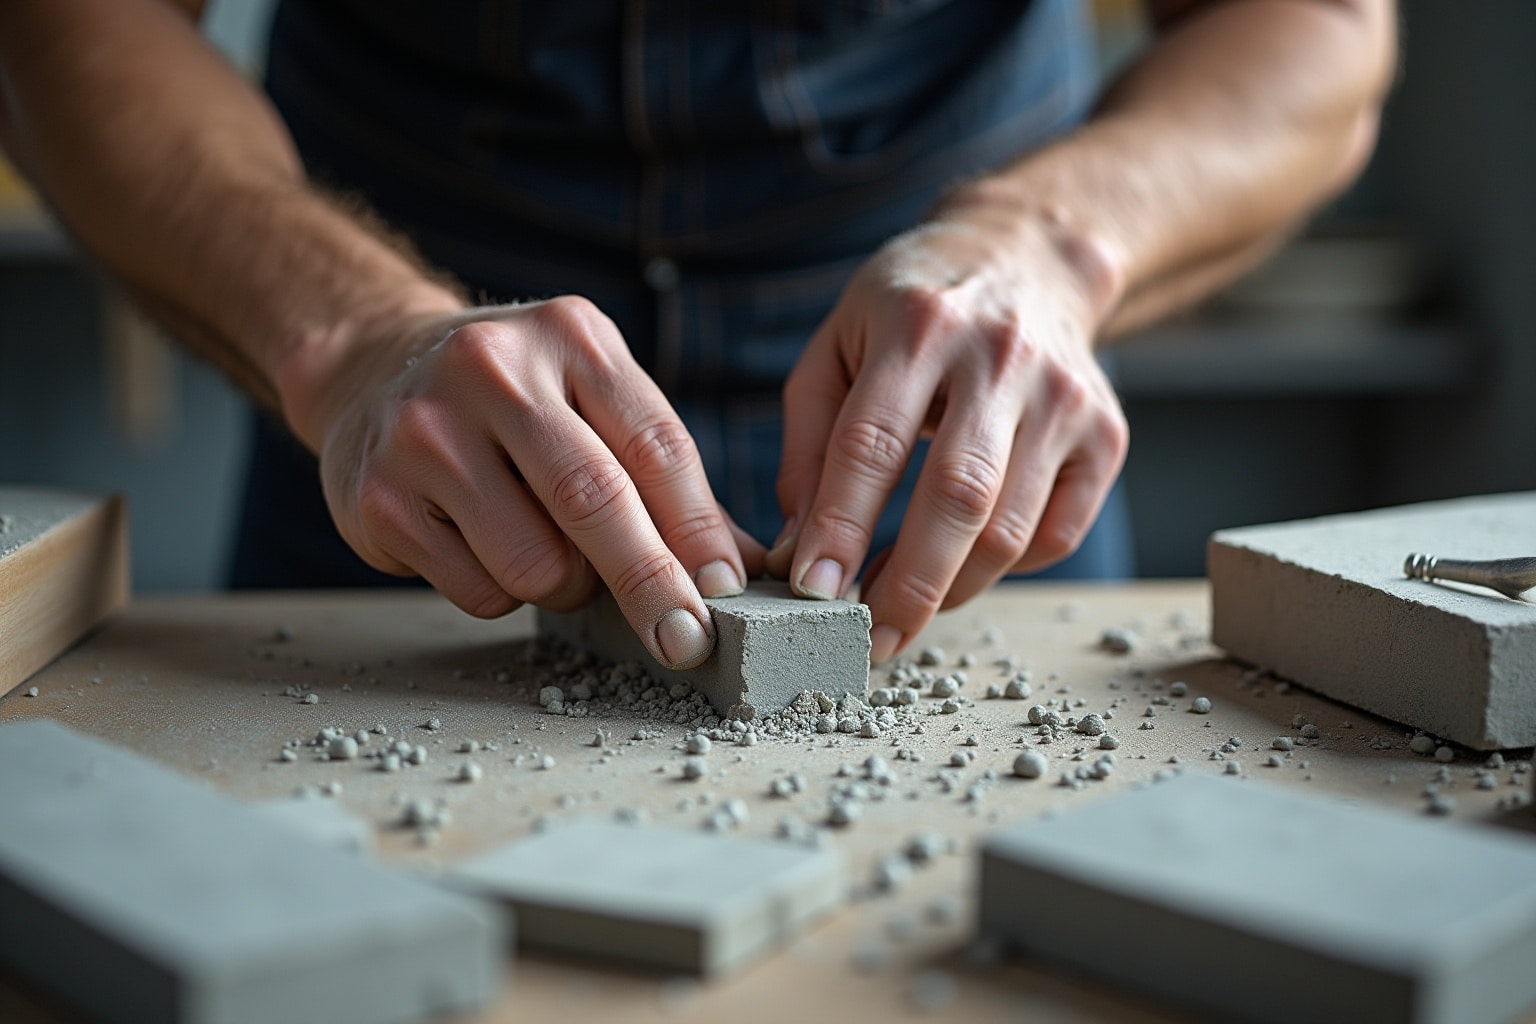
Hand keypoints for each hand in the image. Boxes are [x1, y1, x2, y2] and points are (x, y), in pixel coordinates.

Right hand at [278, 297, 763, 668]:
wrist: (374, 370)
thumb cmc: (516, 403)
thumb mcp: (595, 403)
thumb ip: (668, 479)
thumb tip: (752, 567)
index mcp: (572, 337)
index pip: (656, 445)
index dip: (699, 530)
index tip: (728, 591)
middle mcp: (494, 370)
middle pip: (596, 500)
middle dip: (652, 583)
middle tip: (686, 641)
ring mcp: (428, 431)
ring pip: (537, 563)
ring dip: (565, 586)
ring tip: (549, 549)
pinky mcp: (381, 497)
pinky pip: (480, 590)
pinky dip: (503, 593)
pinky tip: (484, 546)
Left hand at [766, 209, 1127, 663]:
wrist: (1030, 257)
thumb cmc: (913, 310)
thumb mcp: (838, 345)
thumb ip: (808, 441)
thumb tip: (797, 548)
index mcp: (918, 324)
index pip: (872, 443)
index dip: (840, 526)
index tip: (811, 589)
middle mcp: (1000, 357)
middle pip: (956, 497)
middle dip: (906, 586)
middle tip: (863, 642)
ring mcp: (1064, 398)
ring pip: (1010, 529)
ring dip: (948, 591)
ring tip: (899, 614)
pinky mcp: (1106, 435)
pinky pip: (1056, 533)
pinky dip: (1005, 570)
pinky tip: (963, 564)